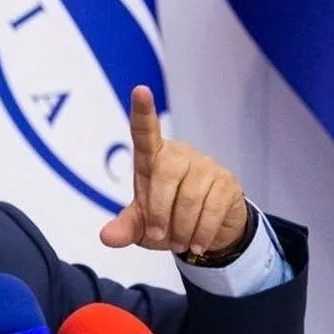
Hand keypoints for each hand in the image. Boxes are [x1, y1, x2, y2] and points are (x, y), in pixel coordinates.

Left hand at [100, 86, 248, 255]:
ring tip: (179, 243)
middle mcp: (179, 155)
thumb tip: (107, 237)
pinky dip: (201, 232)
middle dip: (159, 210)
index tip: (140, 90)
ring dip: (181, 228)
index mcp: (152, 159)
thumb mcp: (142, 226)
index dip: (143, 112)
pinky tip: (197, 244)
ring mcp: (206, 166)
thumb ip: (125, 228)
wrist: (207, 231)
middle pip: (166, 174)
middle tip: (158, 236)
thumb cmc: (167, 219)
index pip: (145, 132)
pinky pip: (212, 208)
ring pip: (190, 197)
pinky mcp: (227, 182)